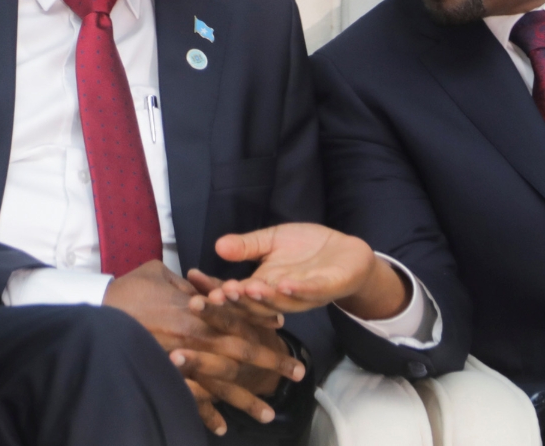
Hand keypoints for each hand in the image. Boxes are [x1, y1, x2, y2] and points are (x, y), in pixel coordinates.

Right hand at [102, 261, 304, 433]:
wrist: (97, 313)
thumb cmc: (127, 291)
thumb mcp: (160, 274)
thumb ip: (187, 283)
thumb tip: (203, 286)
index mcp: (198, 310)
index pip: (240, 316)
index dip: (261, 321)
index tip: (282, 328)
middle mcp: (197, 339)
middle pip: (242, 354)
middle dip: (271, 364)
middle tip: (297, 374)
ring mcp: (184, 362)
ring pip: (223, 384)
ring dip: (247, 400)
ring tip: (269, 414)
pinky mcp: (168, 378)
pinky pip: (192, 400)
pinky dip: (208, 415)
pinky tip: (223, 428)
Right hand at [211, 223, 410, 318]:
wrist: (348, 253)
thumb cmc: (307, 248)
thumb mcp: (272, 241)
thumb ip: (247, 246)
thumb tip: (218, 245)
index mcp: (264, 285)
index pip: (235, 291)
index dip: (216, 288)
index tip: (195, 282)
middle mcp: (280, 296)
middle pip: (253, 303)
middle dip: (236, 300)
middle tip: (218, 295)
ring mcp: (303, 296)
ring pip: (279, 302)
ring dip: (263, 298)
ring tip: (247, 288)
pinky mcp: (326, 289)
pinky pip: (310, 293)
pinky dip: (297, 290)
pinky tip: (284, 283)